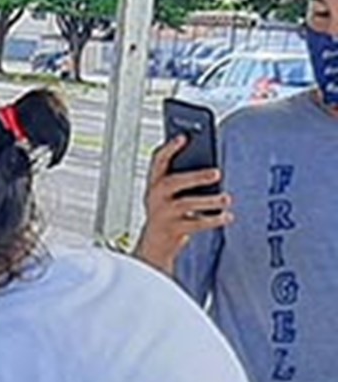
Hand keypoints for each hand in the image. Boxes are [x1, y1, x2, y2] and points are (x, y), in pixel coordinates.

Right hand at [135, 135, 233, 275]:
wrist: (155, 244)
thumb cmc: (169, 211)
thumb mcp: (171, 192)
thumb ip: (184, 175)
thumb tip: (211, 166)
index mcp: (154, 183)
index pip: (157, 161)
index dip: (168, 149)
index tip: (183, 137)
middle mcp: (154, 197)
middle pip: (172, 183)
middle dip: (194, 176)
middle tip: (217, 173)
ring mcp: (162, 214)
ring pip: (186, 204)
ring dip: (209, 201)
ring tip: (227, 198)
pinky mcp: (172, 230)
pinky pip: (195, 224)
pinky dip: (213, 220)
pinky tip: (227, 216)